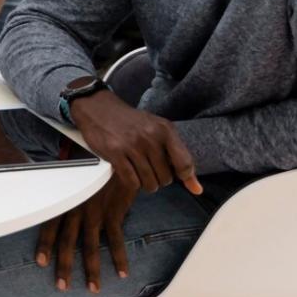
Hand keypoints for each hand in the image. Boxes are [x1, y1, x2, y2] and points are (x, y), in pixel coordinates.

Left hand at [34, 168, 137, 292]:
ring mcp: (95, 213)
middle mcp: (77, 208)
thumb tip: (52, 194)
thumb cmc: (92, 162)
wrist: (114, 153)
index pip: (50, 224)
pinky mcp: (114, 213)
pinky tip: (122, 273)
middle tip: (61, 286)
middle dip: (64, 266)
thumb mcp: (72, 173)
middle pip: (67, 242)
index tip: (41, 263)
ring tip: (92, 288)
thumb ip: (64, 188)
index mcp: (65, 199)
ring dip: (91, 269)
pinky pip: (116, 240)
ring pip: (90, 246)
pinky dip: (119, 258)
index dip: (45, 244)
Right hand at [69, 90, 202, 195]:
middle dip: (159, 178)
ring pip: (149, 183)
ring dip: (145, 183)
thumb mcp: (157, 130)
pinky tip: (128, 172)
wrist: (99, 107)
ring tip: (139, 171)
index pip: (185, 164)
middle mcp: (150, 137)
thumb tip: (197, 189)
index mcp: (165, 130)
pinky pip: (131, 182)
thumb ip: (178, 157)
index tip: (181, 179)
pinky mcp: (115, 153)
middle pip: (166, 178)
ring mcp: (132, 145)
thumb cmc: (131, 122)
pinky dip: (131, 182)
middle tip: (150, 169)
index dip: (185, 177)